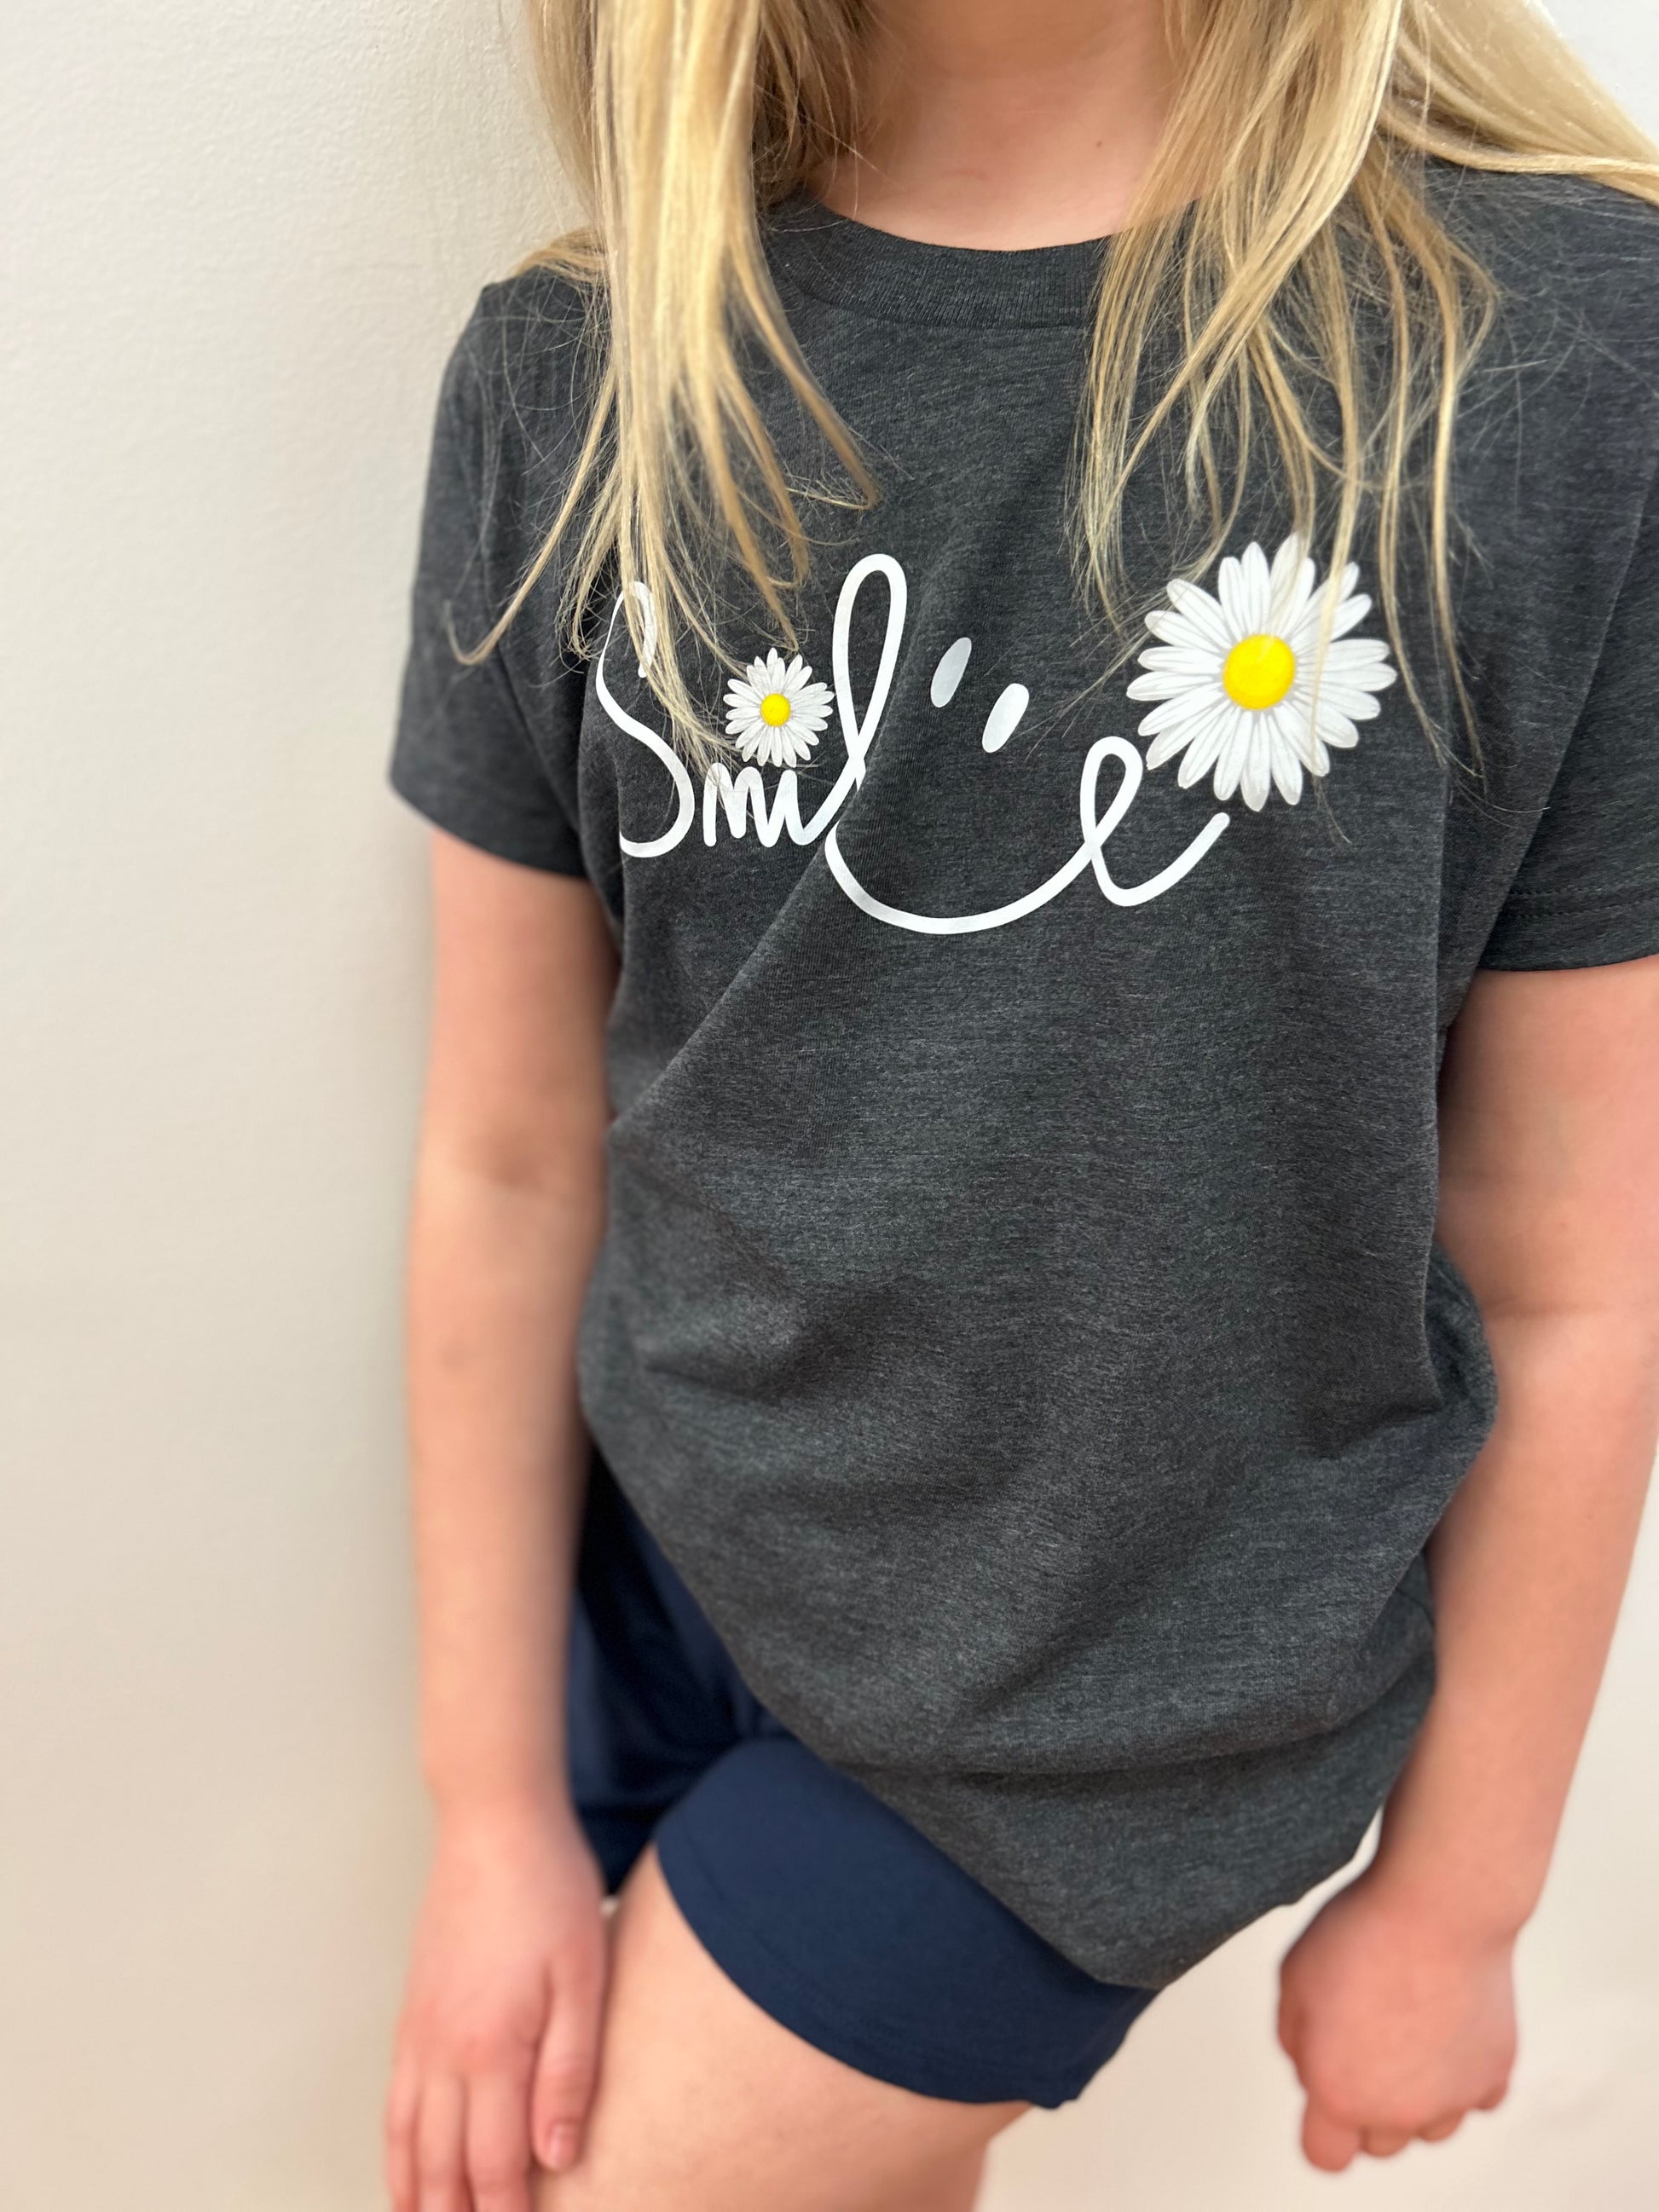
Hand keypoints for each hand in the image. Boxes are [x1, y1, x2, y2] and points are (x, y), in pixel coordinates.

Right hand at [385, 1797, 608, 2211]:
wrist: (493, 1822)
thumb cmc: (548, 1889)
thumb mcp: (583, 1976)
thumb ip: (570, 2070)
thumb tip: (558, 2155)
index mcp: (492, 2048)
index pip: (495, 2166)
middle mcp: (444, 2051)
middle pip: (441, 2166)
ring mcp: (419, 2031)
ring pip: (406, 2140)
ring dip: (416, 2196)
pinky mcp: (412, 2010)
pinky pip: (392, 2099)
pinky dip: (395, 2148)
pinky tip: (406, 2165)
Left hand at [1277, 1868, 1517, 2170]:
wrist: (1441, 1906)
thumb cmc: (1365, 1935)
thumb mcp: (1293, 1979)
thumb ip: (1295, 2039)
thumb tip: (1311, 2065)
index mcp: (1342, 2094)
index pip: (1325, 2156)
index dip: (1320, 2126)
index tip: (1324, 2092)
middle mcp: (1401, 2111)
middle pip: (1379, 2145)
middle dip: (1367, 2106)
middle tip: (1364, 2042)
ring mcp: (1454, 2097)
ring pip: (1431, 2128)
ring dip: (1418, 2096)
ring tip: (1408, 2030)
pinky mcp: (1496, 2072)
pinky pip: (1476, 2097)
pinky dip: (1463, 2073)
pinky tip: (1447, 2026)